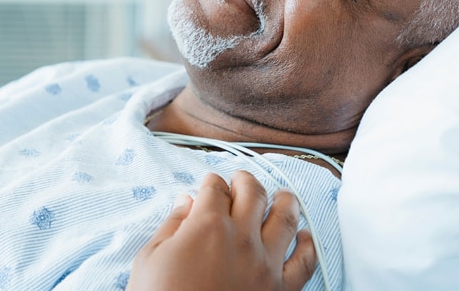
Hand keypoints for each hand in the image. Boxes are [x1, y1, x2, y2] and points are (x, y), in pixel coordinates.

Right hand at [127, 170, 316, 290]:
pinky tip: (305, 236)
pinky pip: (304, 262)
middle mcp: (241, 238)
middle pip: (252, 194)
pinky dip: (308, 245)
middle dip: (246, 181)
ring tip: (282, 195)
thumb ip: (171, 225)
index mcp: (206, 226)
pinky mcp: (280, 290)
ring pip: (285, 218)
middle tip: (241, 179)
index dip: (211, 182)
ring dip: (284, 201)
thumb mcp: (150, 259)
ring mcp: (265, 264)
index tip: (210, 184)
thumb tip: (186, 202)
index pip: (215, 188)